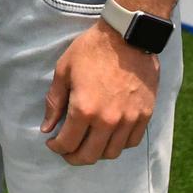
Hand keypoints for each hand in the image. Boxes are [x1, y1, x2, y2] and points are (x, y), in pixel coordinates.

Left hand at [41, 21, 156, 164]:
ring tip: (88, 143)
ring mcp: (129, 119)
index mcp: (84, 109)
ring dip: (96, 153)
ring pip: (111, 153)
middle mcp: (108, 120)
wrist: (128, 36)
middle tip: (67, 151)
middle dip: (73, 157)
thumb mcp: (64, 70)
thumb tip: (47, 128)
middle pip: (89, 156)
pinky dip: (118, 144)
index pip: (67, 144)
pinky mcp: (145, 114)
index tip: (52, 142)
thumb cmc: (92, 49)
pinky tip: (109, 135)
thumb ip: (54, 102)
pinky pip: (131, 142)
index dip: (56, 147)